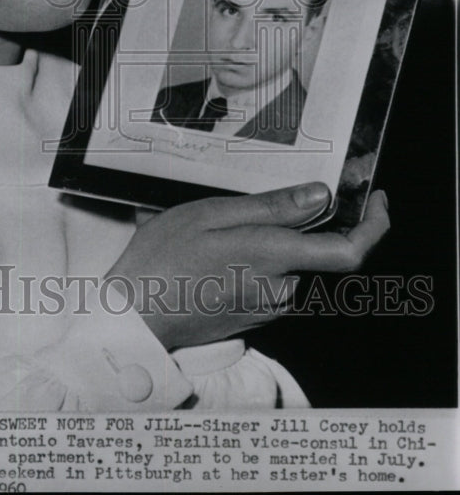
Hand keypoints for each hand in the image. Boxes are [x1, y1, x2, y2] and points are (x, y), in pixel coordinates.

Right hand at [107, 184, 388, 350]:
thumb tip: (320, 196)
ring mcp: (269, 304)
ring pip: (293, 260)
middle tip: (273, 193)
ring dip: (277, 238)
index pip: (349, 251)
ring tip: (225, 222)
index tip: (376, 198)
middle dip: (306, 219)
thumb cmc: (163, 261)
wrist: (134, 316)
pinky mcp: (256, 312)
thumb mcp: (210, 216)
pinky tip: (222, 246)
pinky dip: (262, 255)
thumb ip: (270, 208)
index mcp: (273, 257)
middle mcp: (281, 287)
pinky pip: (275, 276)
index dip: (374, 224)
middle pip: (318, 248)